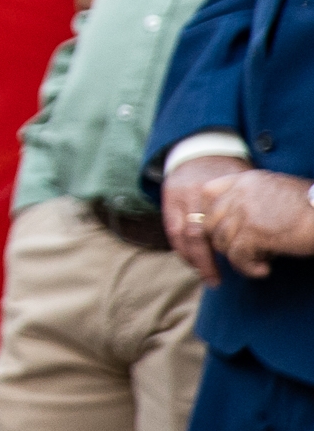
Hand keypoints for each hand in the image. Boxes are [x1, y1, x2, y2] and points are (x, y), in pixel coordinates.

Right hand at [166, 154, 251, 284]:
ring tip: (204, 275)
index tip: (241, 264)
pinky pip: (170, 230)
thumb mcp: (241, 182)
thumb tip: (262, 240)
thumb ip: (245, 206)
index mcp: (215, 189)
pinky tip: (191, 261)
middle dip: (205, 262)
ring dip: (191, 259)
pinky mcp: (167, 199)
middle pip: (196, 235)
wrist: (200, 149)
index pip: (219, 226)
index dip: (228, 249)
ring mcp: (177, 196)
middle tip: (216, 281)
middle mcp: (194, 193)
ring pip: (180, 235)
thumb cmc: (229, 171)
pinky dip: (180, 249)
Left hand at [199, 169, 313, 279]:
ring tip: (260, 262)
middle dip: (223, 241)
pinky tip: (264, 270)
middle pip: (209, 221)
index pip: (208, 192)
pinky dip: (248, 268)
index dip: (211, 215)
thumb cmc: (311, 208)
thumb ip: (251, 200)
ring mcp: (244, 212)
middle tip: (244, 252)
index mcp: (246, 180)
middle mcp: (240, 193)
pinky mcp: (253, 233)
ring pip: (221, 242)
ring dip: (238, 258)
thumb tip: (231, 224)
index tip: (225, 229)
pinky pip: (236, 257)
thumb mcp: (276, 193)